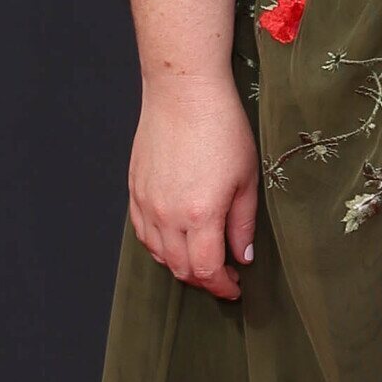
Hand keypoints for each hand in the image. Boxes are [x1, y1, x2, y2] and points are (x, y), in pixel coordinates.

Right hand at [128, 76, 258, 299]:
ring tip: (201, 259)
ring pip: (158, 254)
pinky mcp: (135, 190)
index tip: (234, 288)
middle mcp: (168, 215)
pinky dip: (159, 245)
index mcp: (200, 215)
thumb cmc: (221, 127)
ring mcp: (147, 203)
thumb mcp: (246, 178)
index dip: (221, 286)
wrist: (183, 92)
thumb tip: (242, 256)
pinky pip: (143, 232)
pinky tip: (175, 241)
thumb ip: (243, 223)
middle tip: (223, 277)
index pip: (206, 270)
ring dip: (180, 265)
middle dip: (203, 280)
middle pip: (180, 268)